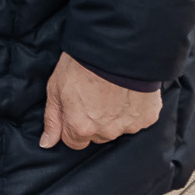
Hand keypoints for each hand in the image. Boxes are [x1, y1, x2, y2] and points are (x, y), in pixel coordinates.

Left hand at [40, 52, 162, 149]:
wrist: (116, 51)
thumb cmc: (81, 66)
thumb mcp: (55, 89)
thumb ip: (52, 119)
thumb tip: (46, 143)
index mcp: (81, 127)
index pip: (74, 142)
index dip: (72, 126)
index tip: (75, 111)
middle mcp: (106, 132)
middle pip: (97, 136)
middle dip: (93, 122)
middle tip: (93, 98)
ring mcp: (129, 126)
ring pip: (117, 129)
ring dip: (114, 117)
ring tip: (110, 93)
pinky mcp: (148, 118)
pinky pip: (137, 120)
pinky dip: (132, 110)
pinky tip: (127, 94)